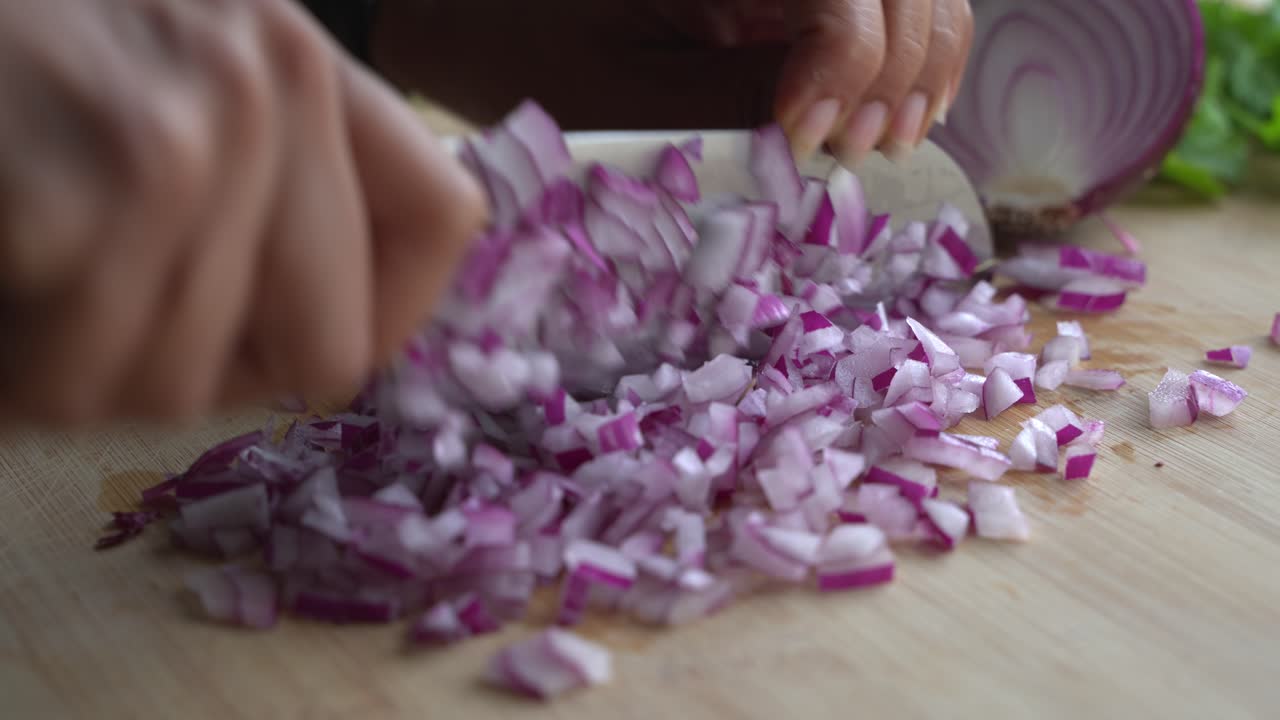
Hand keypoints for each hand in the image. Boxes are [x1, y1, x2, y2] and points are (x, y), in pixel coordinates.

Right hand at [0, 0, 486, 425]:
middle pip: (330, 353)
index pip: (442, 219)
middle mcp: (267, 84)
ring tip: (35, 281)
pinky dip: (15, 370)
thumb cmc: (14, 48)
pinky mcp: (88, 201)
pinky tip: (4, 273)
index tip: (306, 343)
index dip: (384, 314)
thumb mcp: (172, 67)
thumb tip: (330, 339)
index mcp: (299, 56)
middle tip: (114, 319)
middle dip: (215, 370)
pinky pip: (77, 382)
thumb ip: (273, 174)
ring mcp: (185, 145)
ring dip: (89, 371)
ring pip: (186, 388)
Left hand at [372, 0, 971, 165]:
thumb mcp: (619, 93)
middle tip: (858, 148)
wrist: (462, 8)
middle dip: (897, 63)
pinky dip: (903, 52)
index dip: (851, 61)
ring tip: (885, 139)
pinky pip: (875, 5)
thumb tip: (829, 135)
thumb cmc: (518, 46)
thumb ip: (730, 103)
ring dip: (919, 58)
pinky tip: (879, 113)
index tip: (812, 139)